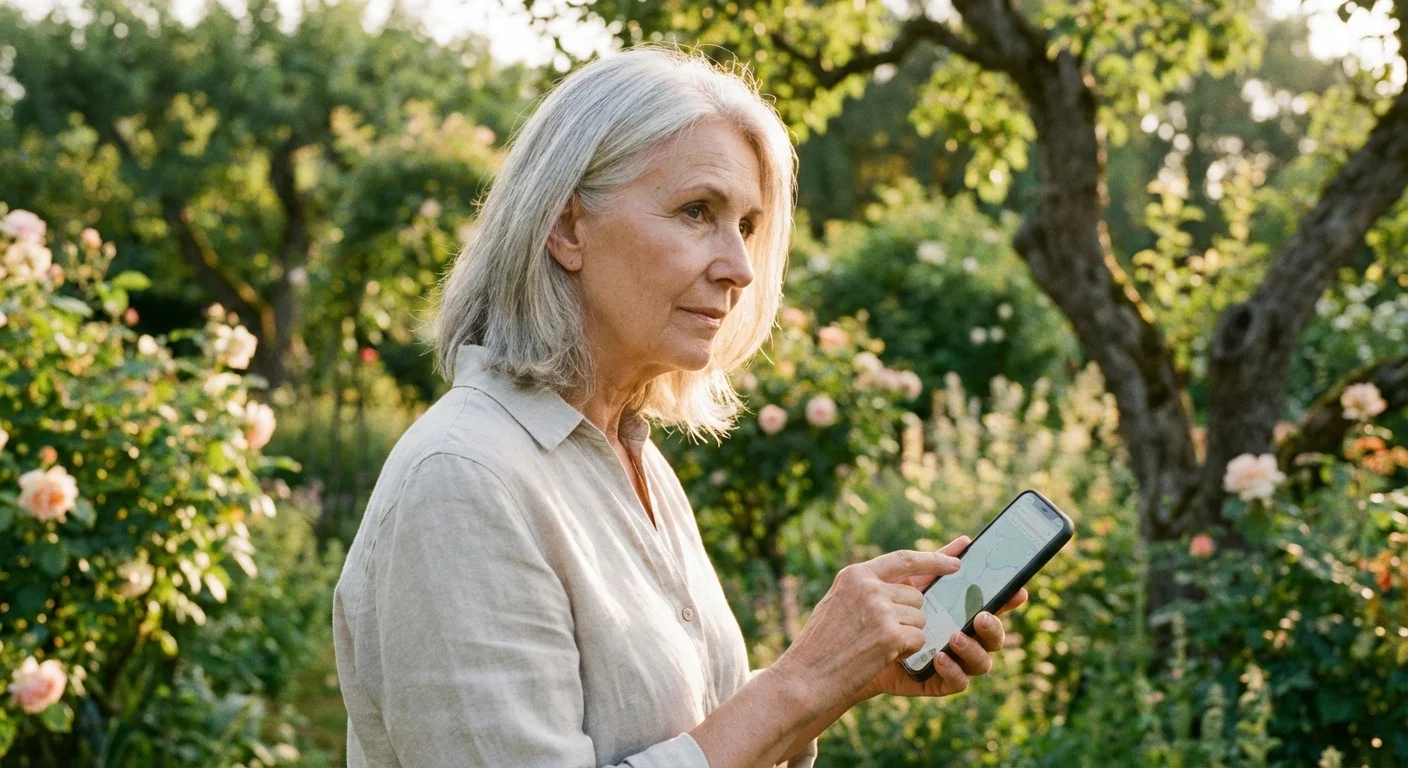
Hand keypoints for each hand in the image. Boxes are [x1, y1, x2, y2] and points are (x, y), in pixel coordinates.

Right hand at [771, 547, 962, 713]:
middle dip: (909, 617)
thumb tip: (909, 583)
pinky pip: (919, 639)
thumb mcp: (839, 603)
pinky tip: (879, 657)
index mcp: (855, 574)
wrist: (804, 677)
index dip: (934, 559)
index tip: (957, 558)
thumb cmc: (820, 646)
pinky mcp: (890, 635)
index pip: (904, 559)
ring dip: (906, 636)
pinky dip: (906, 652)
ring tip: (873, 647)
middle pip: (916, 596)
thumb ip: (868, 589)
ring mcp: (880, 609)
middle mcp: (869, 586)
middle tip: (879, 635)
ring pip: (920, 620)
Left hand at [855, 535, 1027, 699]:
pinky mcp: (940, 682)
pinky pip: (958, 682)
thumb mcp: (909, 582)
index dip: (1009, 600)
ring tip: (955, 637)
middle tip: (980, 616)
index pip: (993, 607)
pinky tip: (939, 656)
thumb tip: (964, 541)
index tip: (1018, 591)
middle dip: (994, 627)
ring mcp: (955, 662)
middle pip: (994, 636)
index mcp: (963, 613)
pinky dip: (953, 670)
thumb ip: (935, 563)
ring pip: (982, 662)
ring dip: (973, 649)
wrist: (858, 645)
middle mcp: (966, 638)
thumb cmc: (887, 610)